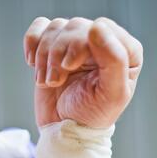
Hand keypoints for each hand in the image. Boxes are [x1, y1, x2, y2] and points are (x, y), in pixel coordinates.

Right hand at [24, 17, 142, 127]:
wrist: (63, 131)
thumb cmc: (91, 116)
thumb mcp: (112, 94)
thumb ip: (114, 60)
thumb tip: (96, 26)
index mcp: (124, 51)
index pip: (101, 27)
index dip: (81, 43)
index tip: (69, 66)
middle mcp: (101, 43)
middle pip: (75, 26)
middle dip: (58, 53)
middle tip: (55, 81)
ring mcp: (76, 44)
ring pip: (55, 28)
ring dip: (44, 56)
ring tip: (48, 82)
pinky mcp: (53, 48)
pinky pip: (39, 28)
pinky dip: (32, 43)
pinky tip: (33, 64)